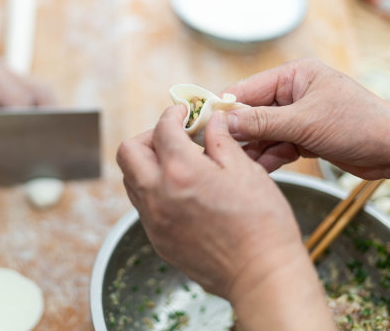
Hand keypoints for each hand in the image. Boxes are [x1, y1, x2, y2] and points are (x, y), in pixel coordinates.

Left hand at [117, 105, 334, 330]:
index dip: (173, 115)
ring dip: (147, 165)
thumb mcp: (245, 170)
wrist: (261, 275)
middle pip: (128, 152)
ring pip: (131, 180)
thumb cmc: (261, 223)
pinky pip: (143, 206)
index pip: (161, 130)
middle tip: (172, 137)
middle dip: (148, 137)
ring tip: (176, 164)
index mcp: (181, 172)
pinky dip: (154, 191)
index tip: (183, 114)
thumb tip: (211, 122)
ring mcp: (154, 221)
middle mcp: (158, 195)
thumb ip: (221, 141)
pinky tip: (181, 192)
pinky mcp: (158, 240)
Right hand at [224, 58, 389, 181]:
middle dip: (235, 133)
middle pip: (250, 113)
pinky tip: (255, 172)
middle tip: (210, 150)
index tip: (198, 124)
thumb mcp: (304, 122)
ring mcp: (297, 116)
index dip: (221, 107)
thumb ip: (261, 123)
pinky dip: (267, 159)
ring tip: (231, 167)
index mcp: (293, 76)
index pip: (246, 89)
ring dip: (250, 150)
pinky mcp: (303, 137)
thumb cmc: (358, 124)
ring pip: (261, 134)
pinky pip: (276, 147)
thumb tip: (224, 123)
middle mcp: (292, 93)